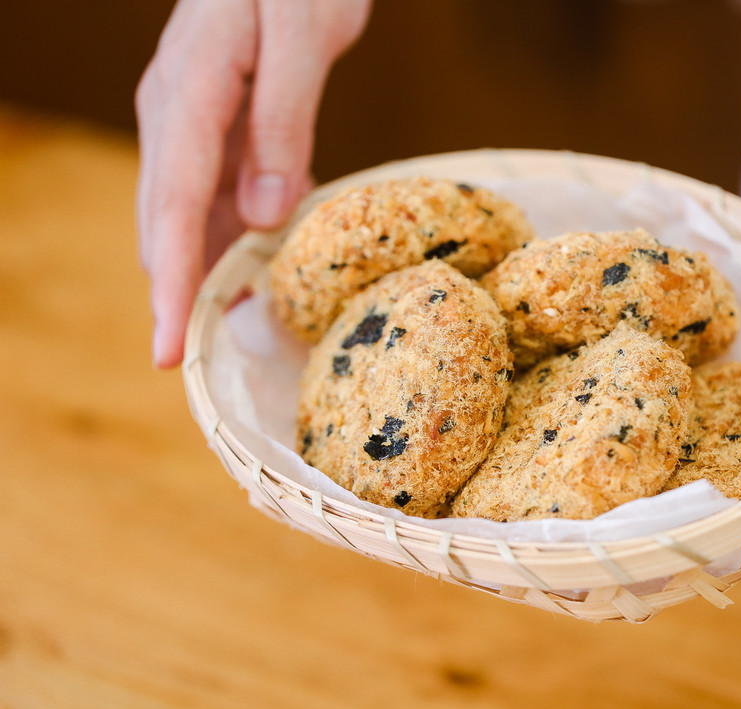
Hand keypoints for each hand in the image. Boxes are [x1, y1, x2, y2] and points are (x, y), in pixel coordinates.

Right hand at [136, 0, 370, 366]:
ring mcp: (195, 124)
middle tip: (195, 368)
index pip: (171, 205)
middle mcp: (177, 114)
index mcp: (190, 91)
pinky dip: (233, 244)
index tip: (168, 347)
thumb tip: (264, 219)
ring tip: (232, 340)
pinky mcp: (223, 131)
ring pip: (189, 219)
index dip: (169, 282)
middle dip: (177, 297)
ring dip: (205, 277)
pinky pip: (219, 200)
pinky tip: (257, 280)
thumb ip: (284, 124)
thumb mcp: (302, 36)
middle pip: (166, 222)